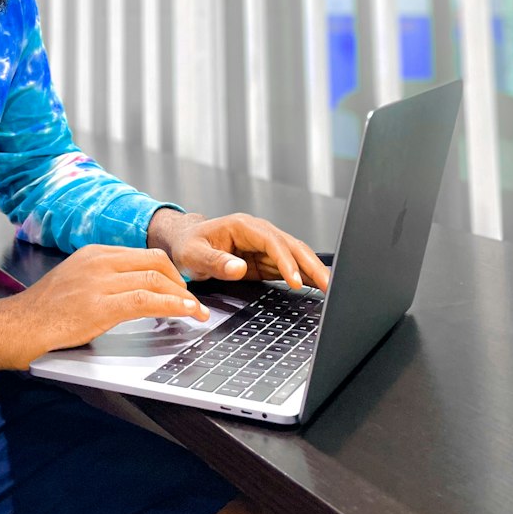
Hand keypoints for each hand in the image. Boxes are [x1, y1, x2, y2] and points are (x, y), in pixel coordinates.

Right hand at [0, 244, 211, 376]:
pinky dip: (173, 305)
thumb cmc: (40, 315)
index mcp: (92, 254)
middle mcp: (97, 261)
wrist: (14, 328)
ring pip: (155, 278)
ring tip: (196, 312)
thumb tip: (133, 294)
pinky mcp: (99, 305)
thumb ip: (101, 282)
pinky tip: (186, 313)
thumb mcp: (73, 285)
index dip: (168, 270)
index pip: (142, 254)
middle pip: (154, 261)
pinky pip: (147, 300)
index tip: (181, 287)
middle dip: (180, 281)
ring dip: (183, 296)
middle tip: (192, 301)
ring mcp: (98, 281)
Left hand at [147, 209, 329, 292]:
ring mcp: (262, 246)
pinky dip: (303, 275)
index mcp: (242, 226)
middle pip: (290, 245)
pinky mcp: (263, 260)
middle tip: (328, 285)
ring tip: (330, 287)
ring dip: (312, 270)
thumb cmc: (186, 245)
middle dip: (310, 264)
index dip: (286, 260)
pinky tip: (316, 285)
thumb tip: (239, 267)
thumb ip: (215, 262)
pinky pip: (287, 266)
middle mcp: (256, 233)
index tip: (295, 281)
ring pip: (294, 255)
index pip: (272, 241)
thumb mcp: (194, 255)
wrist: (182, 242)